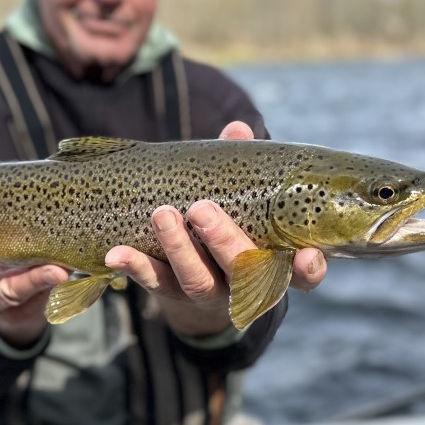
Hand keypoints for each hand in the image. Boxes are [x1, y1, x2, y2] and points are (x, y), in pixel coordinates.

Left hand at [104, 121, 326, 337]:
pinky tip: (116, 253)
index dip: (308, 269)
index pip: (302, 274)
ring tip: (162, 215)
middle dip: (223, 241)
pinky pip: (155, 283)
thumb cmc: (234, 223)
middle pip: (242, 270)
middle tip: (202, 211)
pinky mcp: (173, 295)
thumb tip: (237, 129)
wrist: (201, 277)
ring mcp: (210, 293)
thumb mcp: (244, 197)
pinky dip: (136, 267)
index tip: (308, 255)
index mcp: (277, 262)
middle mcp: (246, 284)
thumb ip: (243, 167)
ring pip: (197, 280)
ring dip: (179, 249)